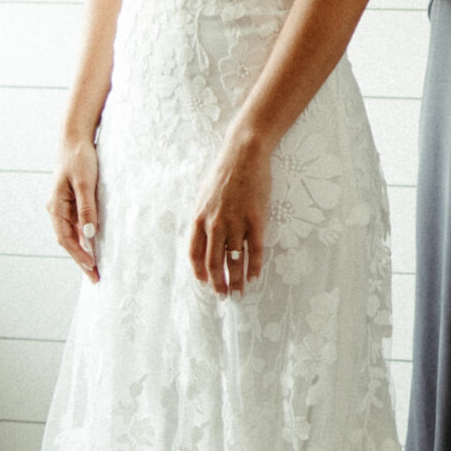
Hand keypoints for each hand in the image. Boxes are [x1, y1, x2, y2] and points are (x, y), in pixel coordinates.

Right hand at [49, 137, 100, 280]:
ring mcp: (63, 206)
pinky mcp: (72, 201)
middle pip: (68, 241)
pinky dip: (85, 238)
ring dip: (83, 251)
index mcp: (55, 206)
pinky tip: (95, 245)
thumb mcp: (86, 183)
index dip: (79, 256)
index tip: (92, 269)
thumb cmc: (80, 157)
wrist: (76, 137)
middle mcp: (56, 209)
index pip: (66, 239)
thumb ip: (87, 209)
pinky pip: (77, 225)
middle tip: (95, 277)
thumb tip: (89, 235)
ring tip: (96, 267)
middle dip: (81, 259)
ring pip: (72, 234)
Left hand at [190, 132, 272, 296]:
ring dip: (237, 280)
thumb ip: (203, 219)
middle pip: (214, 262)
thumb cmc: (224, 174)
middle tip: (224, 296)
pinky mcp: (256, 219)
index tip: (205, 283)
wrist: (244, 154)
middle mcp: (215, 224)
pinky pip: (255, 249)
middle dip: (218, 283)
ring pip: (235, 260)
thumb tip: (205, 240)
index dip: (200, 272)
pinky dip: (255, 266)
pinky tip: (255, 276)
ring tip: (240, 292)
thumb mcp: (204, 197)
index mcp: (199, 218)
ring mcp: (236, 222)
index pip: (194, 254)